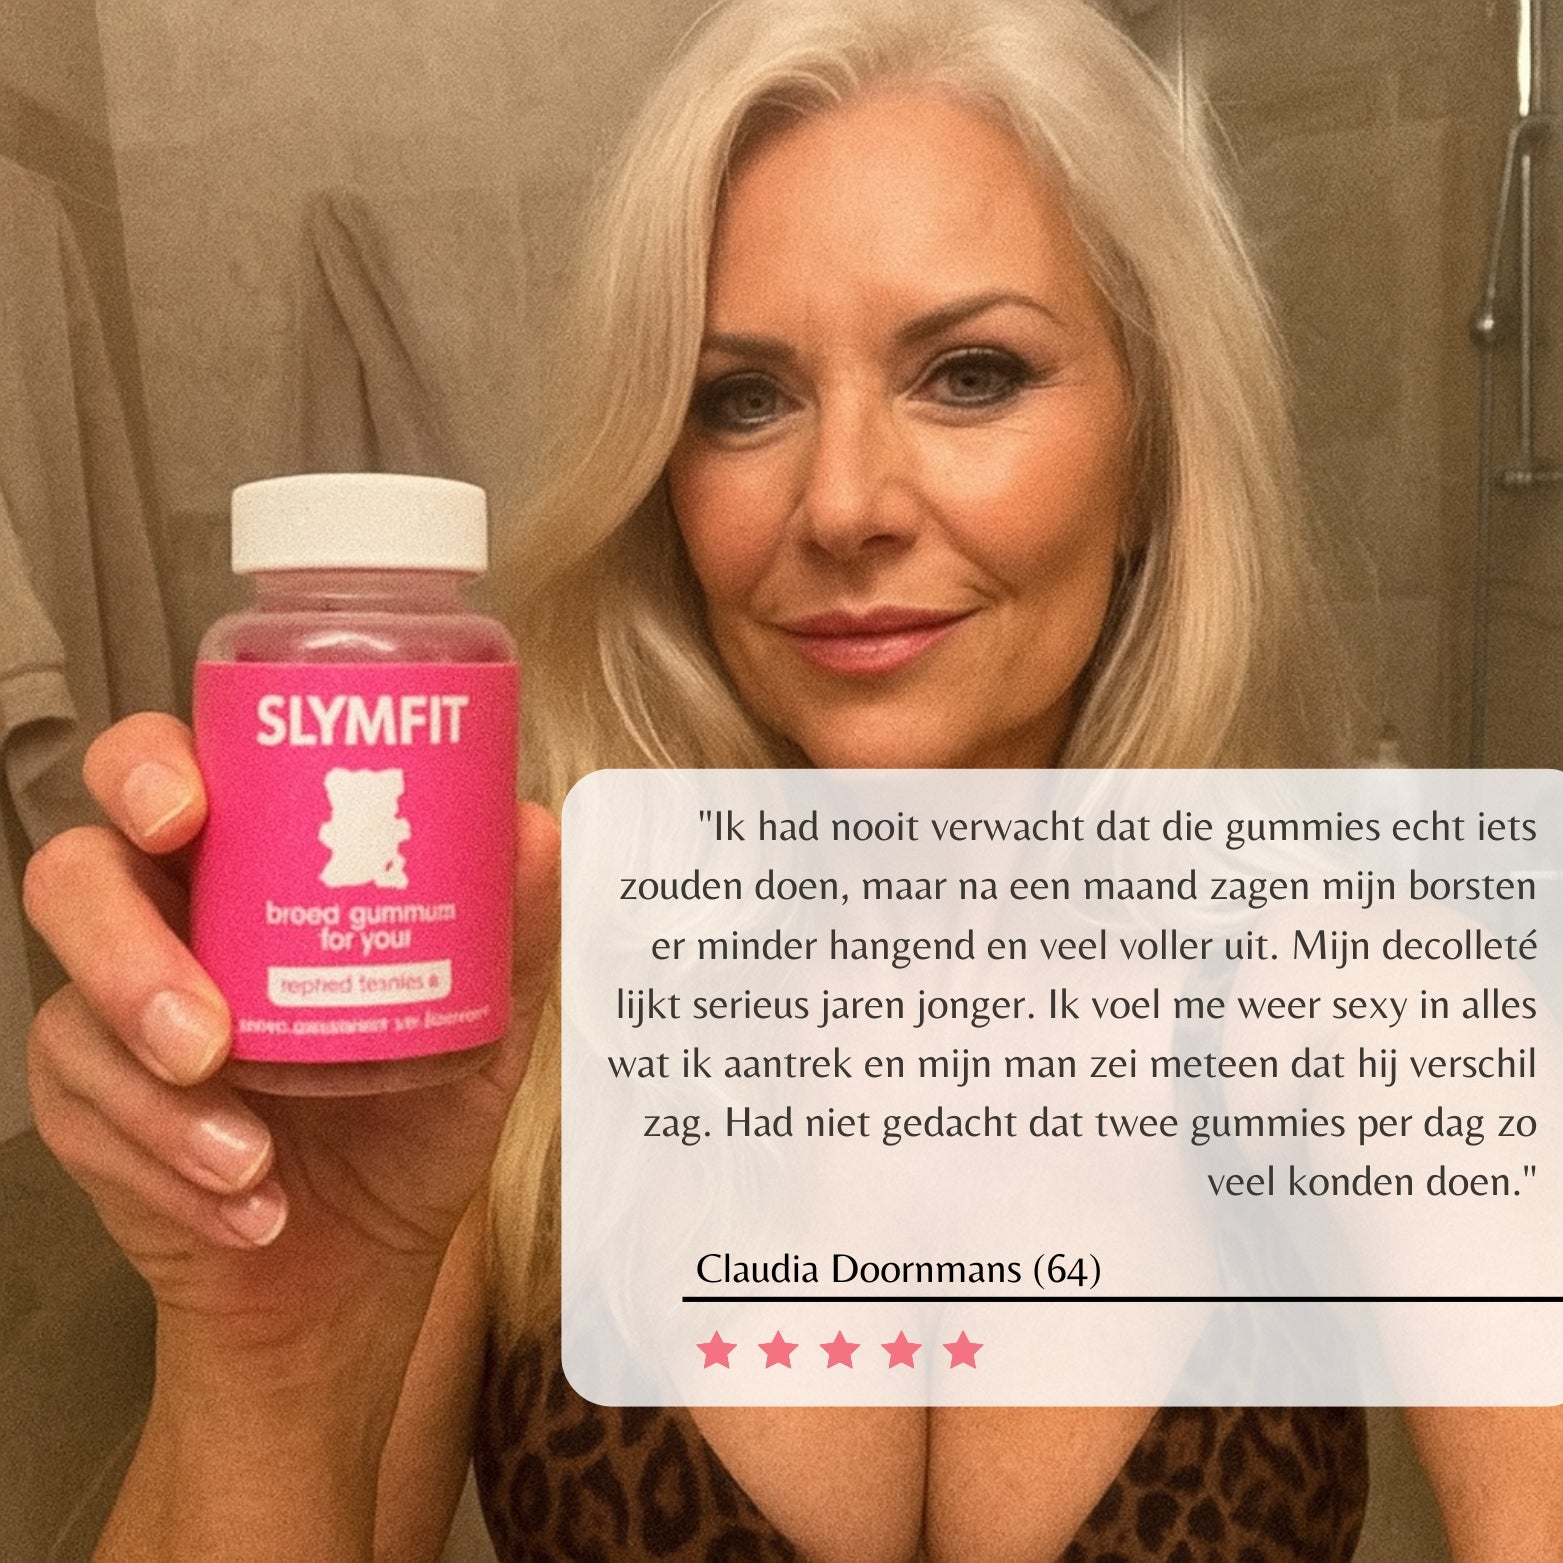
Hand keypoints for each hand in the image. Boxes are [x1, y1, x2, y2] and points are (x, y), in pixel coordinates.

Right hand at [24, 711, 559, 1358]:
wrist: (365, 1257)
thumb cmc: (416, 1115)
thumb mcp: (484, 1025)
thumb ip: (508, 931)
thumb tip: (533, 829)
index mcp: (249, 867)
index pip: (167, 771)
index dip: (148, 768)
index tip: (188, 809)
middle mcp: (168, 923)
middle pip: (78, 875)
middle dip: (121, 941)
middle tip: (205, 1028)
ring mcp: (112, 1020)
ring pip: (67, 1011)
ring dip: (155, 1094)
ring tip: (249, 1152)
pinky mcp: (88, 1114)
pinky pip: (85, 1122)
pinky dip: (172, 1168)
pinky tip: (249, 1203)